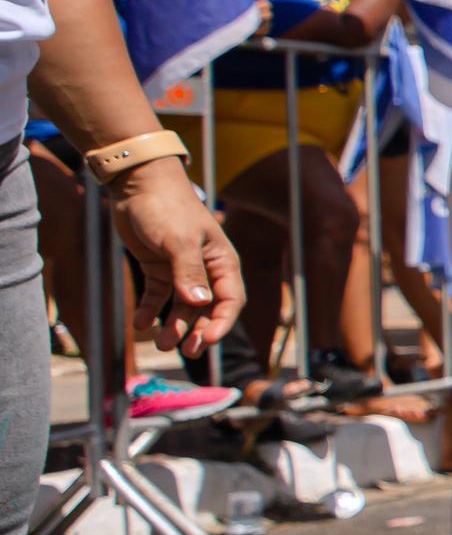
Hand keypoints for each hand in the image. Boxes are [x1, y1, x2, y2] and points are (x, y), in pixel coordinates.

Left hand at [106, 157, 240, 356]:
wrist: (138, 184)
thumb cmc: (166, 207)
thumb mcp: (178, 240)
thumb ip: (188, 272)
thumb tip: (199, 303)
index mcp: (221, 261)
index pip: (230, 300)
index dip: (221, 323)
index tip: (206, 340)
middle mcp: (205, 269)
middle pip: (207, 308)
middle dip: (197, 331)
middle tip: (185, 350)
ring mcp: (181, 270)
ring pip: (181, 306)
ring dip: (172, 325)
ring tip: (159, 343)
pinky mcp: (158, 268)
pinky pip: (157, 296)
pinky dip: (149, 310)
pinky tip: (139, 324)